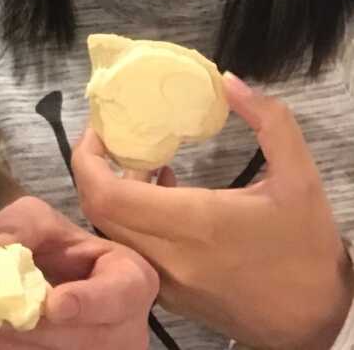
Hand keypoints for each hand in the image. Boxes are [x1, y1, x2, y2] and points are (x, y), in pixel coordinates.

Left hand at [0, 195, 157, 348]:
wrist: (40, 266)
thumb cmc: (48, 239)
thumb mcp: (36, 216)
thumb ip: (22, 228)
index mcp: (131, 277)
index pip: (120, 293)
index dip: (89, 302)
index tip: (54, 304)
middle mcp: (127, 325)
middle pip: (90, 338)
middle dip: (40, 332)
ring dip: (20, 348)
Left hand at [72, 73, 353, 348]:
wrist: (318, 324)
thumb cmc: (307, 249)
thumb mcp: (300, 177)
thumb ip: (269, 120)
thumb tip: (228, 80)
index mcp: (194, 224)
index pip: (107, 194)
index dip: (87, 158)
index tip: (99, 128)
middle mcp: (169, 257)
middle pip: (97, 212)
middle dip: (93, 169)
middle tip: (111, 137)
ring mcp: (167, 283)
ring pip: (110, 233)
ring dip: (111, 194)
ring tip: (139, 160)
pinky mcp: (172, 298)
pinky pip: (130, 251)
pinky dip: (129, 219)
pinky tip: (161, 190)